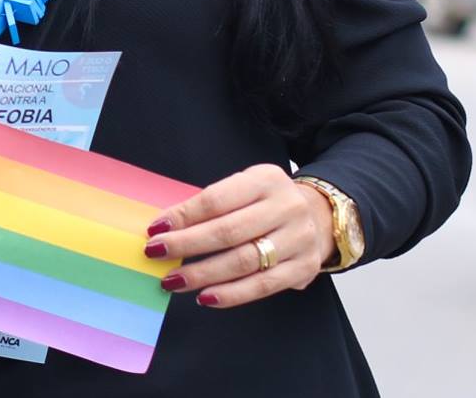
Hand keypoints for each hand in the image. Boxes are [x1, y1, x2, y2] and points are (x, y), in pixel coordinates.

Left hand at [148, 163, 335, 307]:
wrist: (320, 215)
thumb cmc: (265, 203)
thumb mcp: (242, 189)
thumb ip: (210, 205)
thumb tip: (165, 228)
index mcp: (265, 179)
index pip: (216, 199)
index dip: (183, 216)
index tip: (155, 230)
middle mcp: (287, 207)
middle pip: (228, 232)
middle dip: (186, 245)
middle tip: (156, 254)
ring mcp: (299, 239)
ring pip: (244, 261)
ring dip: (202, 274)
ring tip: (173, 281)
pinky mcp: (305, 268)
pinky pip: (263, 286)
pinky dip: (231, 294)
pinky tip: (205, 297)